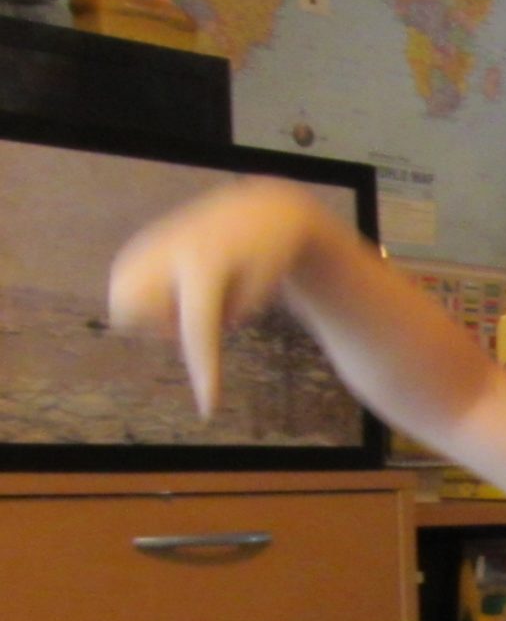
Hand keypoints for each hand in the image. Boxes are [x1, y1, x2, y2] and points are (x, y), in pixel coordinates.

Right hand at [107, 179, 324, 419]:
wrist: (257, 212)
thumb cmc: (265, 255)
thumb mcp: (258, 289)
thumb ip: (222, 315)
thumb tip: (175, 328)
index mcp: (204, 264)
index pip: (198, 330)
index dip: (203, 372)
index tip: (209, 408)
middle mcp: (167, 251)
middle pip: (140, 316)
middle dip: (166, 321)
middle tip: (201, 300)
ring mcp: (145, 245)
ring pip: (127, 307)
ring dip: (159, 309)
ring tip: (196, 285)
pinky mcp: (134, 248)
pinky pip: (125, 292)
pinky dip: (151, 295)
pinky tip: (182, 278)